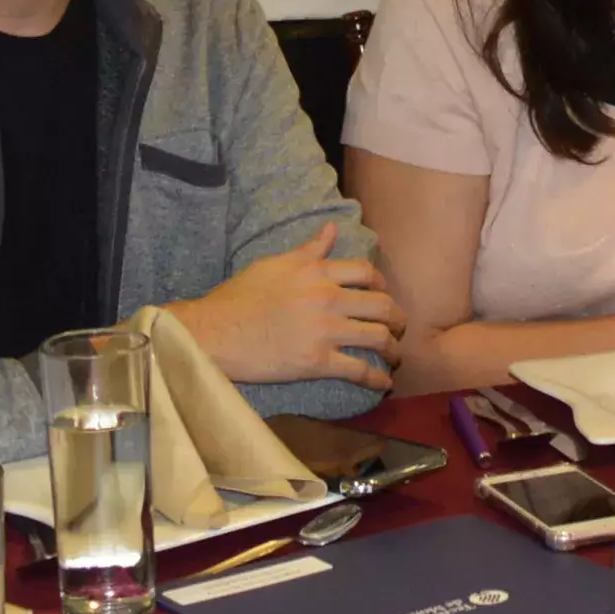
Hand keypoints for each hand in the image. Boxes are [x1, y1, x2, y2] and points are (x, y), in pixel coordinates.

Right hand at [169, 226, 402, 388]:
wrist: (215, 332)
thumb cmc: (238, 297)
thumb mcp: (273, 264)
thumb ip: (308, 250)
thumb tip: (332, 229)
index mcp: (316, 271)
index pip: (366, 272)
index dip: (382, 285)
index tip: (383, 294)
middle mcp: (327, 297)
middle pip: (383, 305)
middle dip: (398, 319)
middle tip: (399, 328)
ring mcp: (325, 330)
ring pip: (379, 337)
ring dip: (394, 349)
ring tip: (395, 357)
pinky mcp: (317, 361)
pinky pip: (359, 370)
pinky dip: (377, 378)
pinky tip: (382, 383)